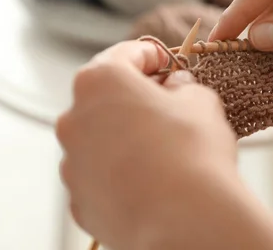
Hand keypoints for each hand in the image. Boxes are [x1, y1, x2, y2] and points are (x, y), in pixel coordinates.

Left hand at [56, 41, 237, 248]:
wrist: (185, 218)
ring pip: (100, 138)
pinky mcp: (79, 200)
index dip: (155, 55)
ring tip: (163, 148)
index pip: (126, 54)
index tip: (171, 63)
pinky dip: (120, 172)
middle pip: (106, 97)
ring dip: (126, 135)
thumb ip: (182, 85)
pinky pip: (100, 175)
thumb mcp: (200, 100)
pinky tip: (151, 178)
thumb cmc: (193, 151)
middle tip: (170, 104)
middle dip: (136, 97)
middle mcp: (74, 118)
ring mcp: (72, 162)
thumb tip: (175, 87)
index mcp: (100, 81)